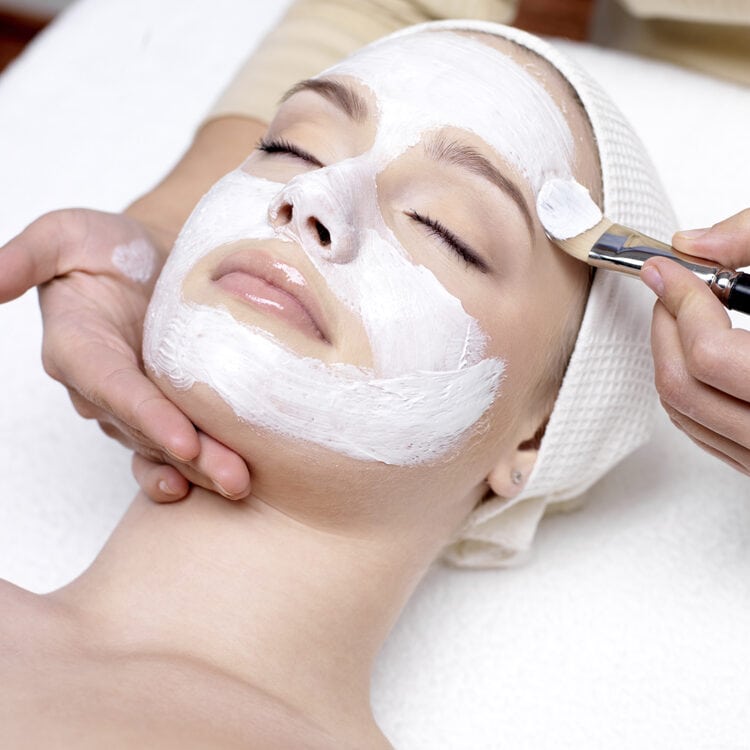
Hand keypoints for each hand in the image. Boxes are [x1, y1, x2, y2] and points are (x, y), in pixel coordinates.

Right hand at [0, 208, 250, 499]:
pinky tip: (214, 484)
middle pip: (146, 429)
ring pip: (164, 445)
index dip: (147, 416)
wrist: (148, 260)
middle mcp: (102, 387)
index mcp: (77, 348)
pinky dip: (192, 468)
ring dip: (203, 468)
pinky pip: (170, 447)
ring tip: (238, 484)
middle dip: (190, 457)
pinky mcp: (161, 408)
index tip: (184, 441)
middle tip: (234, 479)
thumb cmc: (106, 245)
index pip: (114, 388)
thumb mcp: (64, 234)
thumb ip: (28, 257)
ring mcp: (133, 403)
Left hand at [640, 208, 749, 474]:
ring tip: (681, 315)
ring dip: (670, 359)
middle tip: (667, 291)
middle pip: (684, 390)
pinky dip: (687, 389)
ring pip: (687, 416)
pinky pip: (705, 433)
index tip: (666, 269)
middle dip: (665, 331)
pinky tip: (696, 352)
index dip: (680, 304)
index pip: (711, 357)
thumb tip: (692, 243)